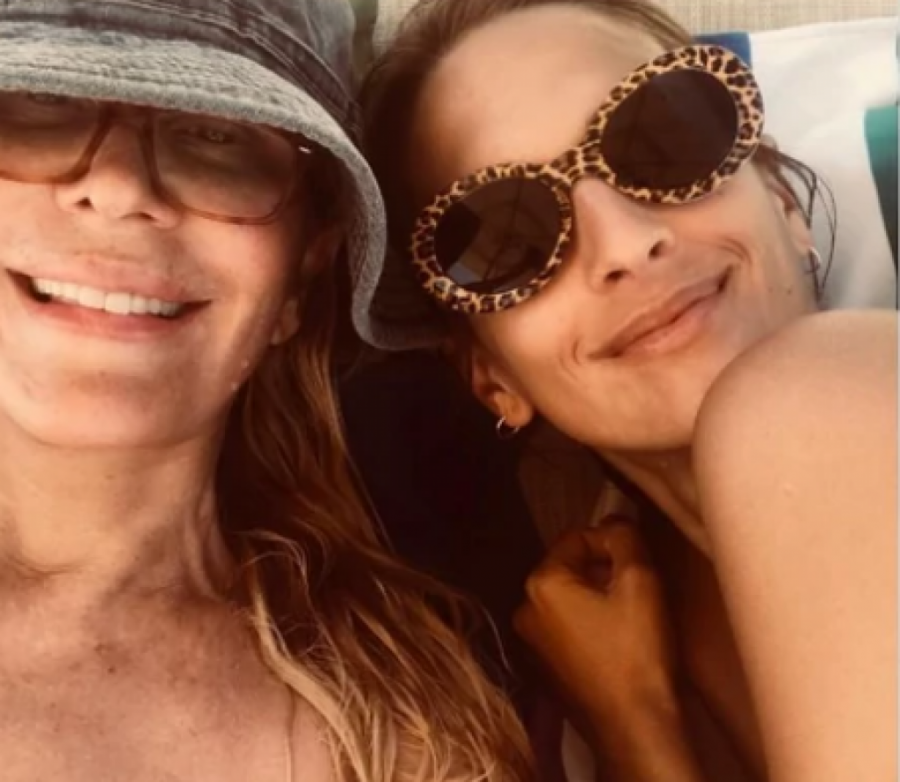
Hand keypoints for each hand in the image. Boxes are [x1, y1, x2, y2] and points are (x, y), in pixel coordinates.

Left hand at [514, 519, 677, 731]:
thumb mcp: (640, 581)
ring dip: (597, 598)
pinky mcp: (545, 669)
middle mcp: (525, 611)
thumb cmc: (638, 651)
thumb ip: (625, 538)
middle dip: (603, 572)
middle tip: (638, 591)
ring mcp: (531, 644)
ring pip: (569, 599)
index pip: (577, 538)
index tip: (639, 566)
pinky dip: (590, 625)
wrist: (635, 728)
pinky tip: (618, 642)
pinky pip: (567, 628)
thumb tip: (614, 522)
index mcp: (540, 585)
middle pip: (569, 568)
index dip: (612, 544)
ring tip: (630, 617)